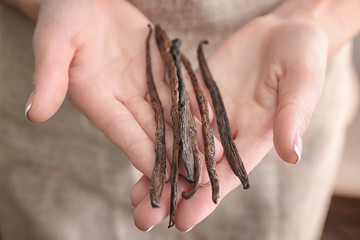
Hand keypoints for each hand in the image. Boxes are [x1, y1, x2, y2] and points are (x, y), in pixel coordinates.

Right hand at [26, 0, 222, 183]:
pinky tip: (213, 119)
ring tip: (213, 154)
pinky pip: (182, 89)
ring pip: (172, 116)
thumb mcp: (55, 41)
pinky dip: (197, 105)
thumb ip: (49, 76)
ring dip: (192, 136)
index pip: (122, 132)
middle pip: (152, 131)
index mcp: (98, 100)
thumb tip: (34, 114)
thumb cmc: (65, 13)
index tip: (160, 174)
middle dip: (174, 155)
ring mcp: (145, 86)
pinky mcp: (162, 70)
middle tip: (196, 178)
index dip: (140, 152)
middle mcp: (124, 99)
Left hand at [130, 10, 327, 230]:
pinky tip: (137, 145)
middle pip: (197, 168)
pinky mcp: (196, 94)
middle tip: (144, 218)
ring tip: (133, 195)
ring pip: (180, 146)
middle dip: (172, 192)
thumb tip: (290, 154)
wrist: (282, 31)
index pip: (227, 174)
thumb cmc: (302, 55)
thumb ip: (292, 115)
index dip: (206, 198)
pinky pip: (173, 114)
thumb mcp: (301, 81)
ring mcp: (209, 113)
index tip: (184, 220)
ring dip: (157, 167)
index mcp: (255, 138)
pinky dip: (156, 131)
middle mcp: (228, 132)